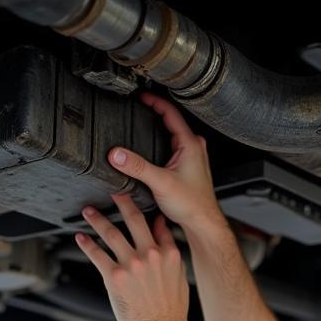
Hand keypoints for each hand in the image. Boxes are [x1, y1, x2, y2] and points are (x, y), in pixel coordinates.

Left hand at [76, 193, 189, 320]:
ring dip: (97, 219)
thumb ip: (170, 249)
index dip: (143, 207)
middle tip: (111, 190)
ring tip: (88, 211)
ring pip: (111, 233)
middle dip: (120, 201)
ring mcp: (131, 265)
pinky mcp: (115, 277)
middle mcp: (149, 255)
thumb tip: (162, 226)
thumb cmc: (171, 308)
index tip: (133, 195)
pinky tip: (80, 237)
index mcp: (168, 253)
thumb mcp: (179, 275)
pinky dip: (87, 244)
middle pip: (132, 219)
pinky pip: (97, 254)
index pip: (154, 223)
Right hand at [106, 92, 224, 236]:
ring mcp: (193, 157)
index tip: (140, 96)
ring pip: (172, 135)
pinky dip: (161, 144)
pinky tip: (152, 150)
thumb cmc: (192, 205)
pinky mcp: (189, 168)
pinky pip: (173, 148)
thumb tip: (117, 154)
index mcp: (190, 143)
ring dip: (158, 129)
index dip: (153, 101)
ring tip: (143, 124)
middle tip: (138, 108)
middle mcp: (194, 147)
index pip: (171, 112)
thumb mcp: (160, 183)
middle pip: (171, 121)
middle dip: (154, 113)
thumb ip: (137, 167)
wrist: (203, 224)